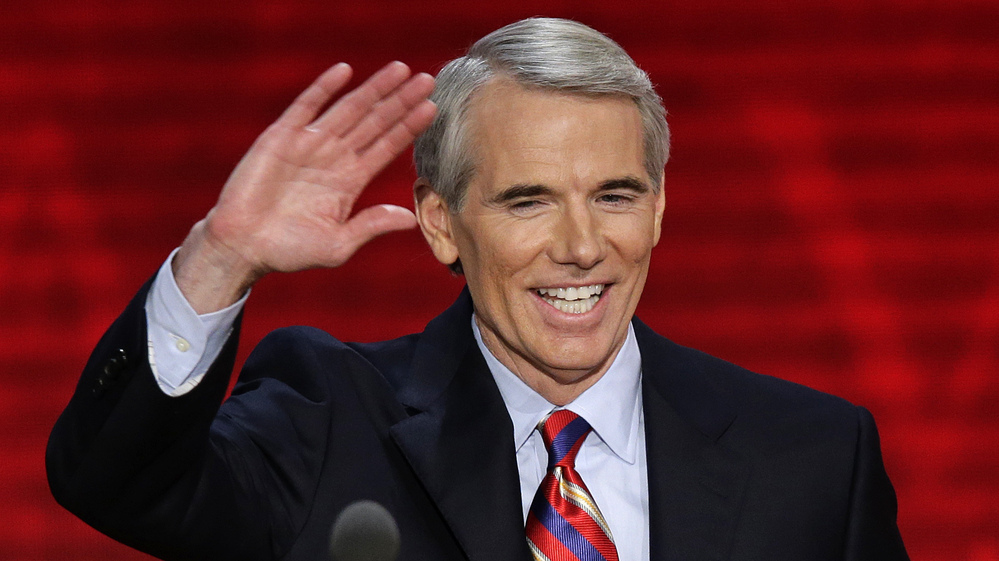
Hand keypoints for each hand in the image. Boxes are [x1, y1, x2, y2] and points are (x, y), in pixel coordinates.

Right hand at [173, 62, 436, 312]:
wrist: (243, 246)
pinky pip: (306, 106)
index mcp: (350, 181)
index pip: (387, 146)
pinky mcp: (281, 137)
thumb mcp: (339, 244)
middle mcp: (334, 158)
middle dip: (400, 101)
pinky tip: (346, 71)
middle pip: (375, 122)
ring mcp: (309, 145)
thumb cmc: (290, 250)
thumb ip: (371, 225)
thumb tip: (410, 218)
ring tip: (400, 70)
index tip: (433, 108)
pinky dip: (324, 88)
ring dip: (374, 89)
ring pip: (349, 109)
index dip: (409, 127)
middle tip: (428, 80)